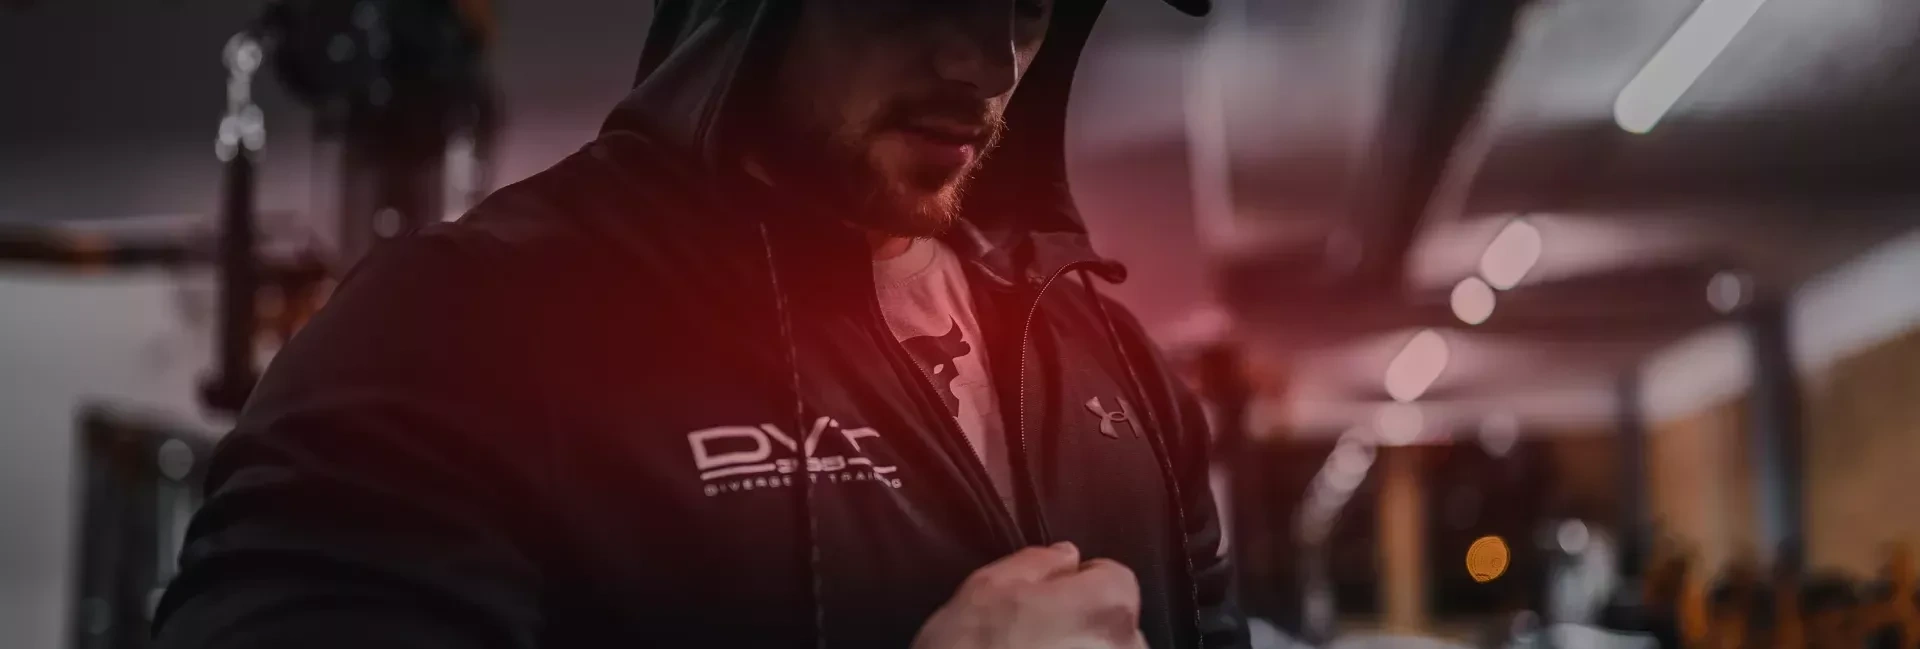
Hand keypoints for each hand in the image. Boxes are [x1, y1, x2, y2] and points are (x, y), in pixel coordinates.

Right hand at [912, 542, 1147, 648]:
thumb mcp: (986, 588)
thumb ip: (1036, 562)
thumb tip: (1065, 556)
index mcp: (1106, 605)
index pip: (1113, 578)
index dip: (1077, 583)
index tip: (1046, 597)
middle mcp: (1127, 648)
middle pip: (1112, 625)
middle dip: (1079, 626)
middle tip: (1029, 638)